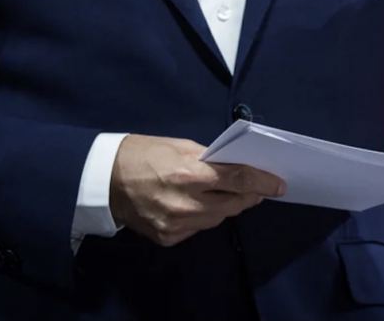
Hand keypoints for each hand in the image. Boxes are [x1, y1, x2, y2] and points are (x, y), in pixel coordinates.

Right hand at [109, 134, 285, 247]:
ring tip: (228, 195)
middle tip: (258, 189)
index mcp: (189, 174)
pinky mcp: (168, 238)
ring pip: (217, 219)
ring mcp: (177, 225)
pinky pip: (197, 229)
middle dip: (248, 196)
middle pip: (233, 205)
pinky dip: (203, 217)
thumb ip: (207, 158)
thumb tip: (233, 167)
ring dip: (226, 207)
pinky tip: (198, 205)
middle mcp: (186, 204)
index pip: (237, 180)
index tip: (279, 185)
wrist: (104, 180)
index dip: (261, 182)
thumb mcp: (177, 145)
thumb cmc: (142, 153)